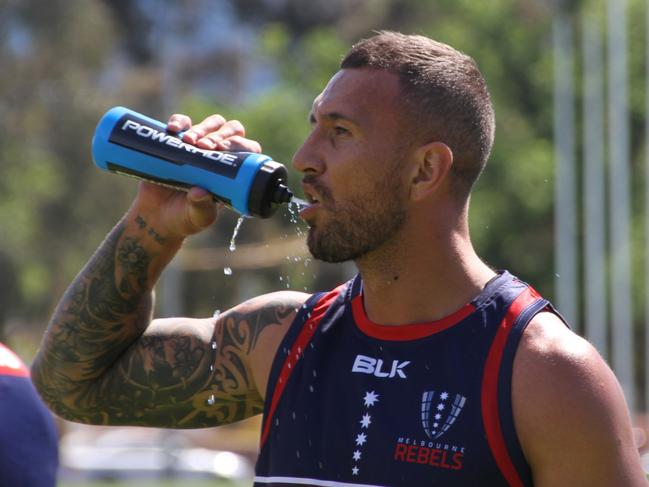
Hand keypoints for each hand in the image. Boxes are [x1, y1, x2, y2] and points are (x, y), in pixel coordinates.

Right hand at [132, 113, 262, 240]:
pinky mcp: (177, 141)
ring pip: (212, 123)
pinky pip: (182, 122)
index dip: (240, 145)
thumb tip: (200, 192)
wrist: (156, 217)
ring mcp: (199, 145)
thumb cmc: (184, 219)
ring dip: (203, 128)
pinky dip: (179, 122)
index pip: (247, 149)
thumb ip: (201, 208)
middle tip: (205, 146)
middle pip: (231, 130)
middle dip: (221, 135)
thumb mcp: (197, 218)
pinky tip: (173, 130)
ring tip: (190, 142)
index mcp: (232, 172)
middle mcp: (219, 155)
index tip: (224, 150)